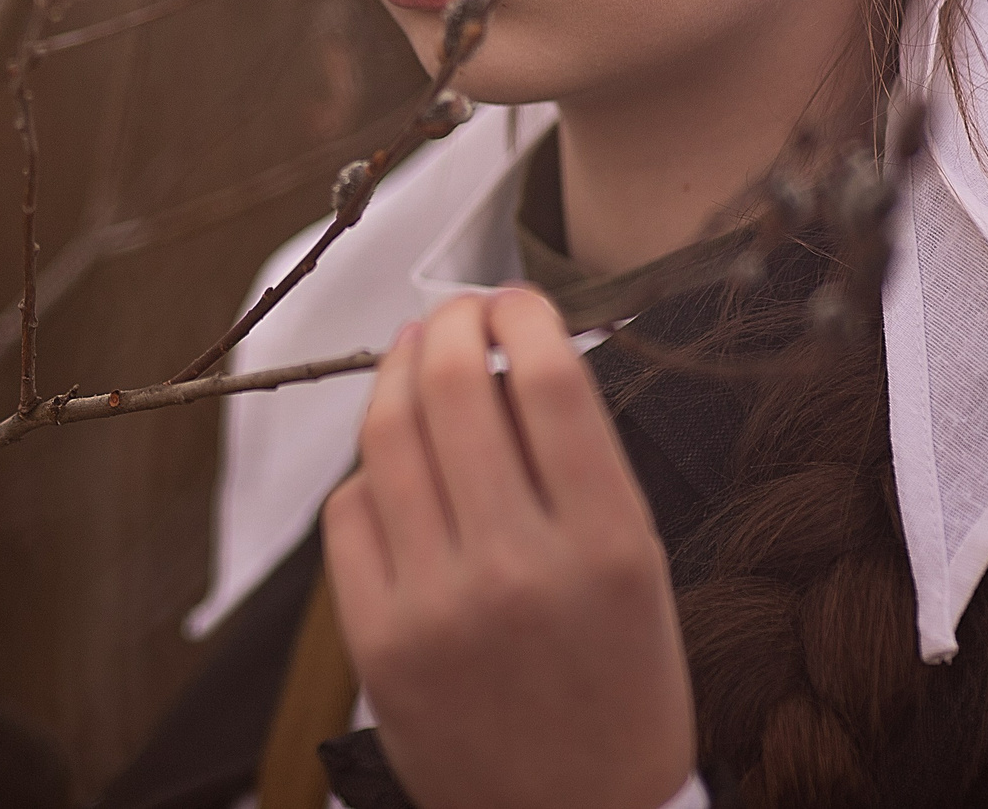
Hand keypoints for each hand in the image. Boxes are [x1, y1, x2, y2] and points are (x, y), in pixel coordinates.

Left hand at [322, 288, 694, 808]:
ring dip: (397, 375)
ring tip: (414, 357)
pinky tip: (392, 465)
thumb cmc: (620, 689)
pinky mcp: (378, 640)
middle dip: (448, 325)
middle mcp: (519, 570)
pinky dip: (368, 472)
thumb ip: (580, 468)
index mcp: (608, 548)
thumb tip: (508, 354)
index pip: (550, 383)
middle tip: (454, 313)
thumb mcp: (640, 573)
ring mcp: (438, 606)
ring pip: (388, 437)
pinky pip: (348, 512)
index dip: (522, 314)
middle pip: (456, 390)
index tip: (514, 298)